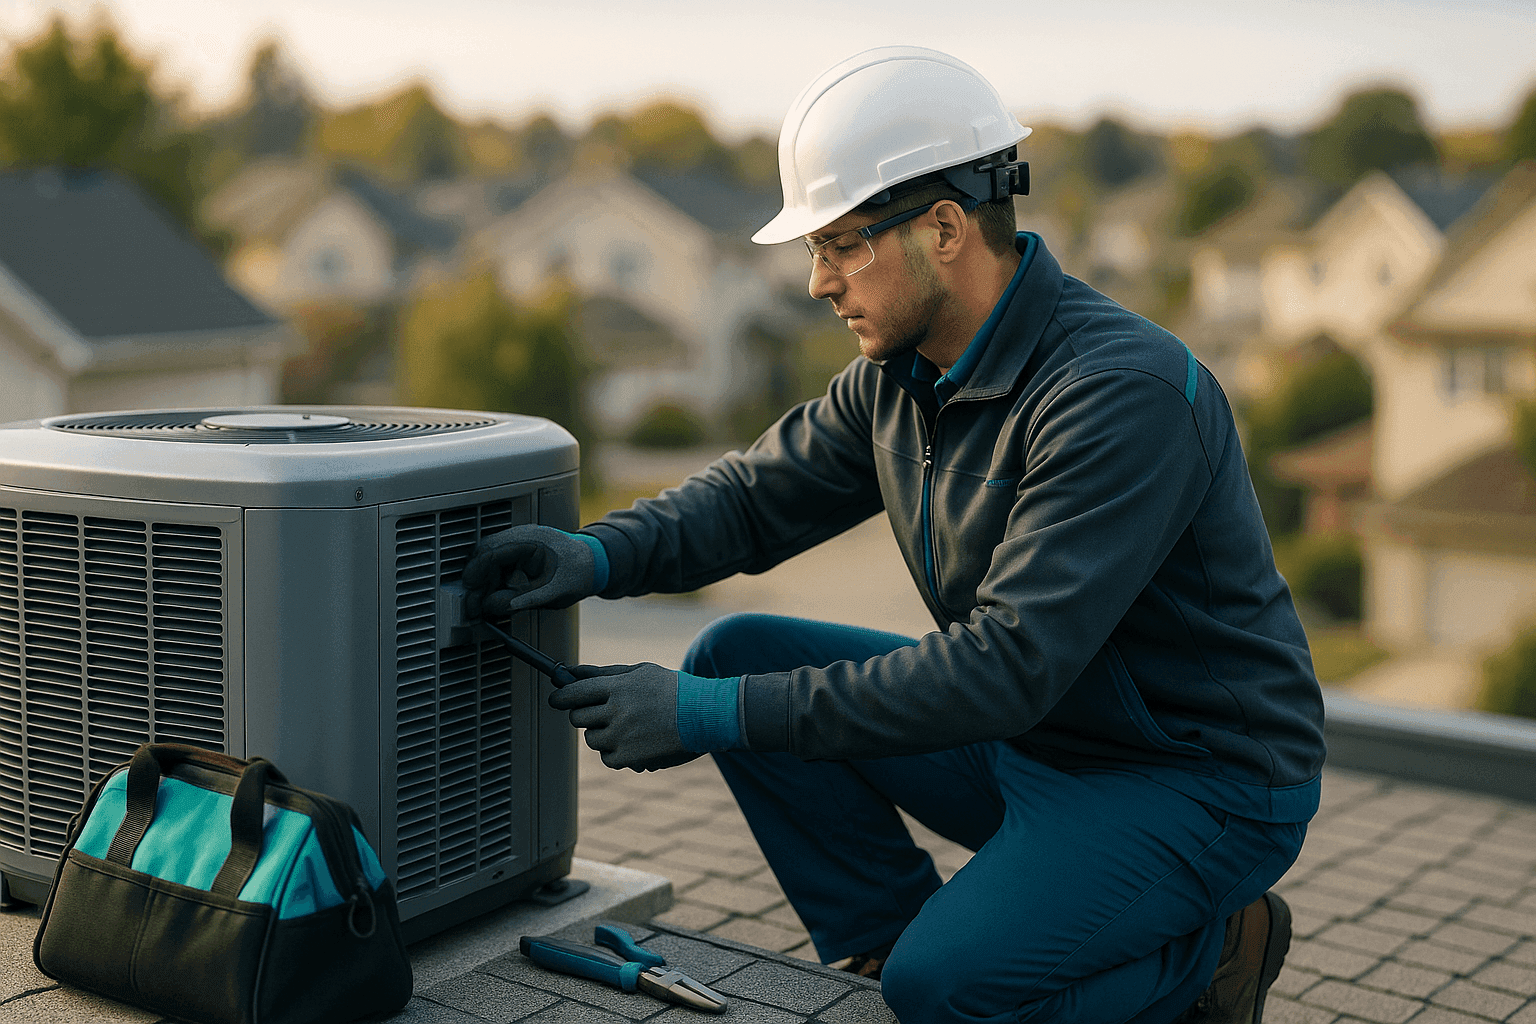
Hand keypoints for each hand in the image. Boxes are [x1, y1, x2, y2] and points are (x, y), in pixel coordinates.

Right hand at [462, 525, 598, 614]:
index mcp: (531, 540)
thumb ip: (526, 599)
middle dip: (477, 581)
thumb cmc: (580, 572)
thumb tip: (496, 606)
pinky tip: (492, 599)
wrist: (594, 565)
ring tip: (480, 606)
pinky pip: (499, 566)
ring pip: (490, 562)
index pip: (493, 551)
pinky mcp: (519, 556)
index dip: (477, 571)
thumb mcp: (555, 591)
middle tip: (472, 605)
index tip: (469, 589)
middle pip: (487, 556)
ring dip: (484, 583)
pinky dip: (494, 582)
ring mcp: (519, 545)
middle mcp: (521, 538)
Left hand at [549, 663, 701, 772]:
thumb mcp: (639, 672)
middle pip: (578, 718)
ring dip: (601, 734)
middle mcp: (616, 712)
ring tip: (626, 726)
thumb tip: (570, 671)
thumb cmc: (671, 689)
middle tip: (601, 712)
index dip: (561, 697)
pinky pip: (607, 758)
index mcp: (617, 687)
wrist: (705, 715)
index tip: (556, 700)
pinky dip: (616, 752)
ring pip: (591, 739)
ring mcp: (622, 736)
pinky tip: (636, 741)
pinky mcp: (630, 758)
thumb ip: (603, 673)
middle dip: (584, 715)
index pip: (575, 692)